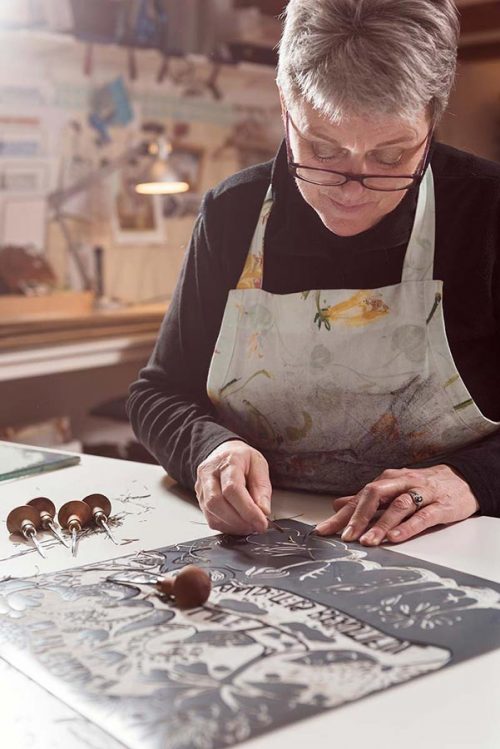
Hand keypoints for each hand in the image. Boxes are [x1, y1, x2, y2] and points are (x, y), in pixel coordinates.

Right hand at [195, 440, 271, 534]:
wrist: (226, 453)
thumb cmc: (243, 459)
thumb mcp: (260, 466)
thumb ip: (262, 489)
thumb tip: (263, 511)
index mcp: (227, 461)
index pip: (232, 489)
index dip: (247, 510)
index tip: (262, 523)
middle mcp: (209, 473)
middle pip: (217, 502)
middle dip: (239, 520)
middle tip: (256, 526)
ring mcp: (201, 486)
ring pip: (211, 513)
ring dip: (233, 525)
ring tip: (249, 525)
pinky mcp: (200, 499)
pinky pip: (210, 518)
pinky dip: (226, 526)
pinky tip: (238, 524)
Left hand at [315, 465, 479, 545]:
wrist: (463, 479)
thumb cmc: (423, 486)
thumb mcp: (392, 489)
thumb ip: (365, 499)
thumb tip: (336, 505)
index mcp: (387, 480)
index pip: (360, 497)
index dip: (341, 515)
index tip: (324, 531)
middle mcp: (402, 483)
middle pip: (375, 495)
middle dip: (359, 516)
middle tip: (346, 537)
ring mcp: (422, 493)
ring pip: (399, 505)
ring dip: (381, 524)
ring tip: (367, 542)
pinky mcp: (441, 506)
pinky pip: (423, 516)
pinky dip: (408, 526)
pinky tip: (396, 538)